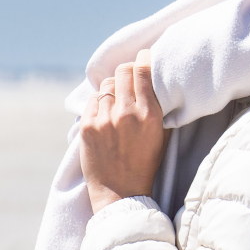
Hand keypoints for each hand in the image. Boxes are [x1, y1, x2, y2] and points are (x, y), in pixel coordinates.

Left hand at [81, 56, 166, 214]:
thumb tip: (154, 80)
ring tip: (118, 101)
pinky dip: (100, 102)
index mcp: (149, 115)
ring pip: (107, 84)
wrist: (121, 193)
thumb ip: (159, 107)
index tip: (144, 56)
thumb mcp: (162, 135)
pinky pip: (93, 100)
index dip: (143, 58)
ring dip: (113, 88)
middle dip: (128, 71)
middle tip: (131, 79)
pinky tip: (106, 114)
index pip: (142, 71)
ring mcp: (104, 119)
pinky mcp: (87, 126)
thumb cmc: (146, 164)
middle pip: (123, 71)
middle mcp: (126, 114)